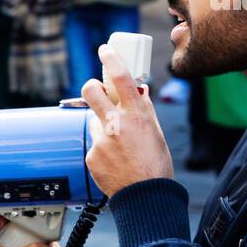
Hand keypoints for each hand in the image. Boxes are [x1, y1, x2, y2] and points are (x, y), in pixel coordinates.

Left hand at [81, 44, 174, 196]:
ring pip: (94, 121)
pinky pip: (94, 144)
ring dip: (103, 127)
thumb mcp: (155, 132)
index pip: (121, 77)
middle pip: (91, 91)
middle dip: (91, 87)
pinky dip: (102, 150)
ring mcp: (101, 140)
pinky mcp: (91, 155)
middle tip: (98, 92)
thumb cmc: (156, 166)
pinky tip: (115, 161)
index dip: (111, 58)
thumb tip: (138, 93)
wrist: (146, 196)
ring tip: (118, 146)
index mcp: (137, 115)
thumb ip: (144, 111)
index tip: (105, 50)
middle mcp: (116, 124)